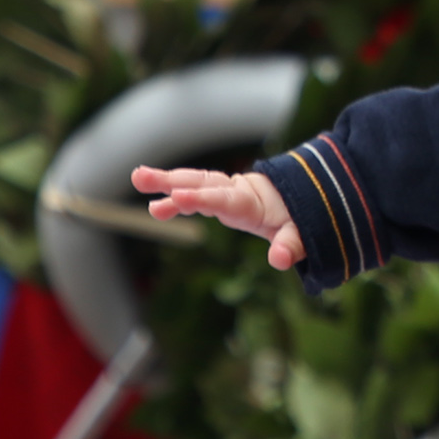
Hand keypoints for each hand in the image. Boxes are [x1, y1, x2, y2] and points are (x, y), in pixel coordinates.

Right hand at [132, 165, 303, 269]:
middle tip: (140, 177)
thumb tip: (280, 260)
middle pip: (202, 183)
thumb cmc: (298, 217)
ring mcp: (225, 191)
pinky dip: (175, 194)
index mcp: (251, 202)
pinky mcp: (218, 196)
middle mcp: (234, 191)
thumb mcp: (302, 234)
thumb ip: (291, 246)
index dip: (202, 198)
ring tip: (137, 177)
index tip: (178, 196)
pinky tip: (154, 202)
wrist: (297, 197)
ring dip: (166, 181)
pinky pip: (194, 192)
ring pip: (194, 183)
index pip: (224, 199)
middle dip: (172, 180)